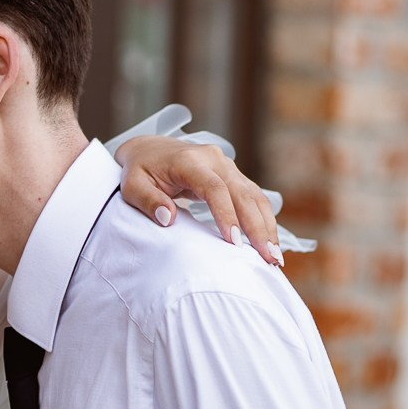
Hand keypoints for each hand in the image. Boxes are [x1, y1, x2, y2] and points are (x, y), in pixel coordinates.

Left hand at [115, 134, 282, 266]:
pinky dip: (264, 220)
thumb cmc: (140, 171)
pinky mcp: (234, 176)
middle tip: (268, 258)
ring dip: (267, 226)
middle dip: (258, 227)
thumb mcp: (133, 186)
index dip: (227, 215)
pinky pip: (254, 198)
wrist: (149, 150)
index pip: (215, 188)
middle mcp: (215, 160)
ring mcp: (227, 167)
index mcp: (190, 161)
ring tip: (275, 258)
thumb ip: (148, 201)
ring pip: (254, 196)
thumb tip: (168, 218)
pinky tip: (269, 243)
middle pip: (243, 194)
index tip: (234, 243)